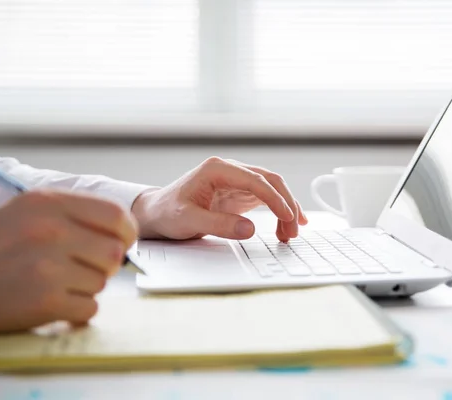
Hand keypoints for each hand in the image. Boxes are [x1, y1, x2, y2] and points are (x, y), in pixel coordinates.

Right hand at [0, 190, 137, 332]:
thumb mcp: (27, 212)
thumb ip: (74, 215)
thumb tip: (124, 233)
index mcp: (49, 202)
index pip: (116, 215)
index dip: (125, 232)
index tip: (120, 242)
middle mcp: (51, 230)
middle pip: (115, 252)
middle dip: (105, 264)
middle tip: (81, 268)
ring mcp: (48, 266)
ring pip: (103, 281)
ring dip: (86, 287)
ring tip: (56, 282)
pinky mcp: (44, 300)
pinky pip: (89, 307)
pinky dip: (75, 310)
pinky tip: (52, 302)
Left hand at [131, 157, 307, 240]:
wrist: (157, 213)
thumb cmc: (168, 213)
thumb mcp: (189, 220)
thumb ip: (219, 224)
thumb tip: (250, 229)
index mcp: (217, 169)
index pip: (255, 180)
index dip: (275, 198)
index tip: (287, 217)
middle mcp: (230, 170)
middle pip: (269, 180)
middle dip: (286, 203)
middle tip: (294, 229)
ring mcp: (236, 180)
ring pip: (271, 188)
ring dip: (285, 208)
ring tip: (291, 233)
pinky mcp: (239, 192)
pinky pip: (265, 198)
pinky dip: (278, 210)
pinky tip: (288, 223)